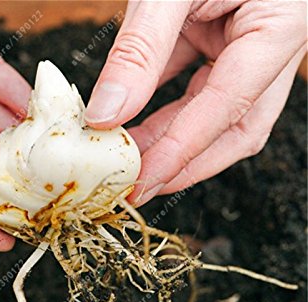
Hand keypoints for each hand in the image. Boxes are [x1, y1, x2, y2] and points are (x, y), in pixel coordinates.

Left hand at [84, 1, 305, 204]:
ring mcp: (244, 42)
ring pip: (213, 110)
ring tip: (127, 161)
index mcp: (278, 29)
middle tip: (138, 188)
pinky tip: (129, 119)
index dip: (182, 152)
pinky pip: (192, 81)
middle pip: (234, 126)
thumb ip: (141, 48)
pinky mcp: (218, 35)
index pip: (229, 108)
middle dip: (186, 162)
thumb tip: (108, 111)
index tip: (141, 180)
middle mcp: (268, 43)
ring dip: (169, 138)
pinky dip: (160, 104)